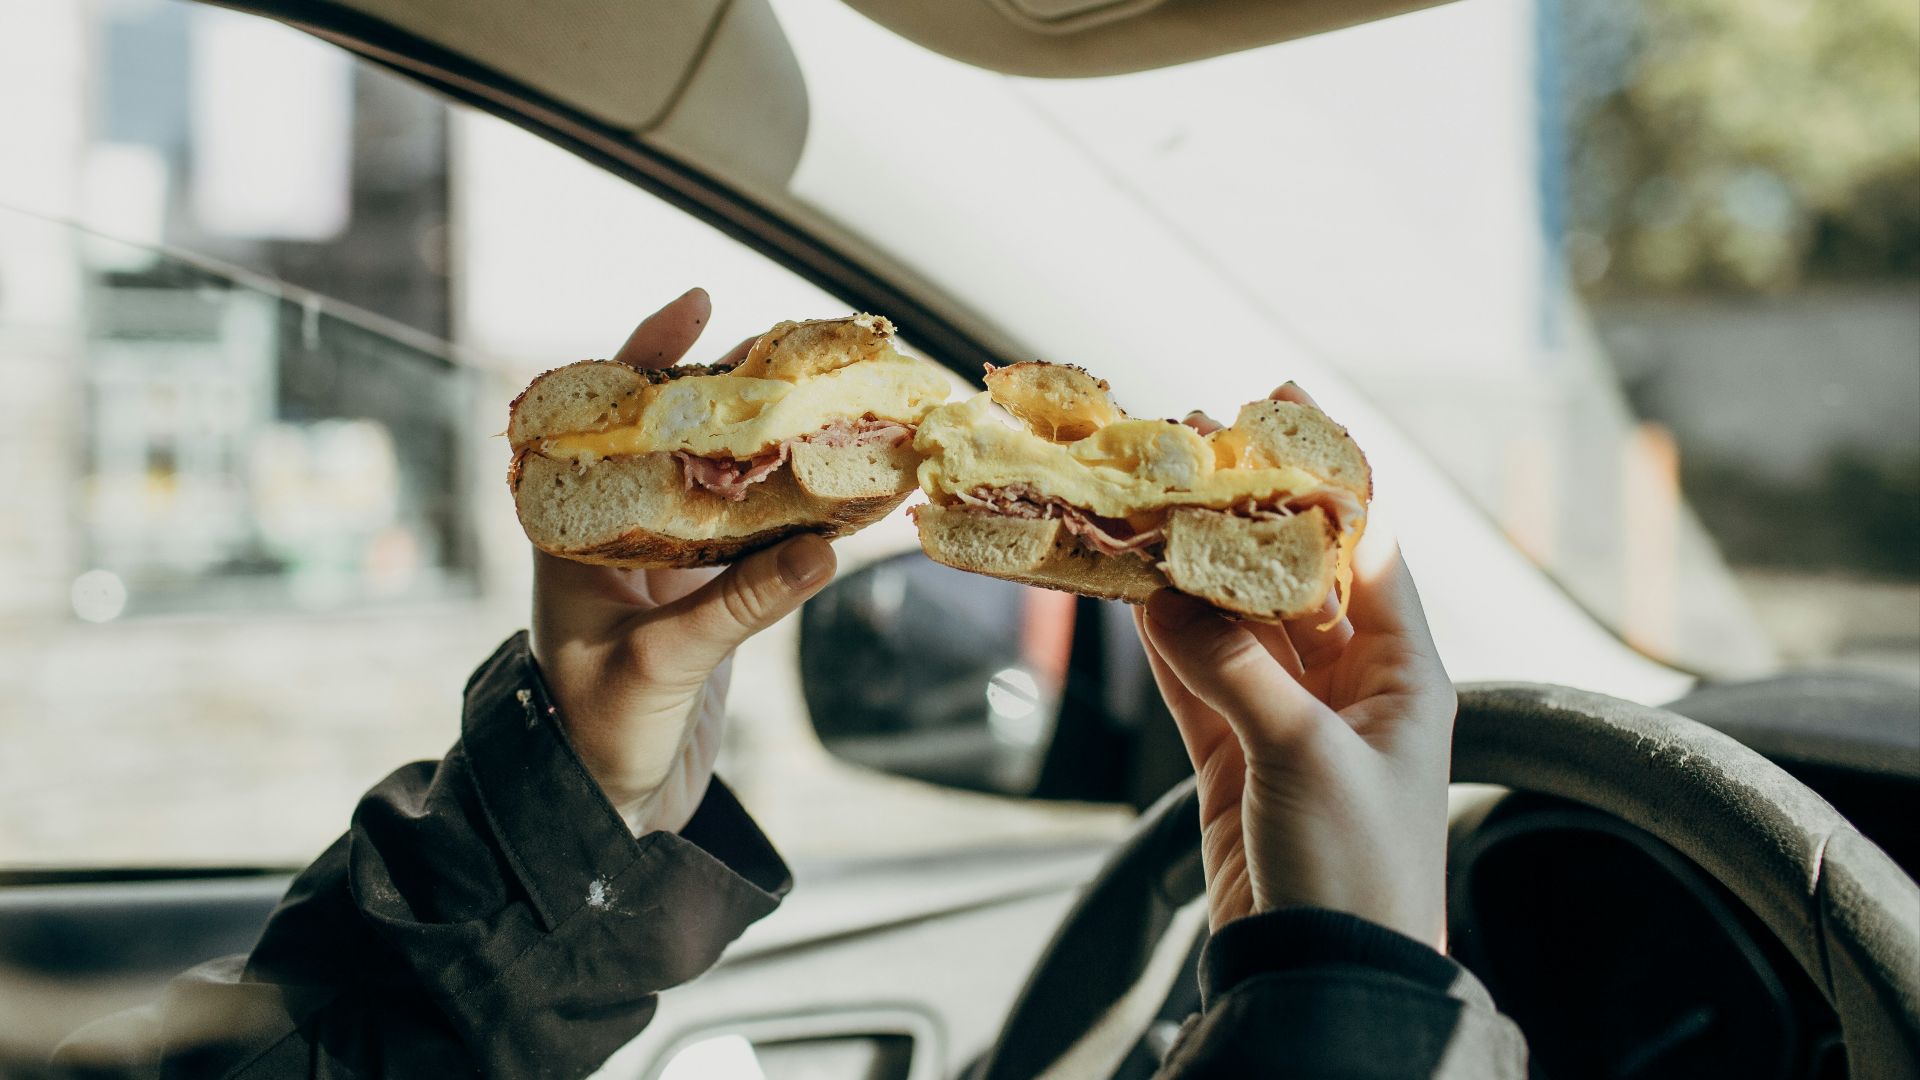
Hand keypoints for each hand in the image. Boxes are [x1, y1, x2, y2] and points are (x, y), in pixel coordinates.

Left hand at [529, 288, 836, 835]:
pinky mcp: (708, 600)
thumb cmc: (596, 734)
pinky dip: (799, 515)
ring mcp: (667, 564)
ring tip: (834, 403)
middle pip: (678, 437)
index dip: (649, 354)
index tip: (698, 301)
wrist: (601, 810)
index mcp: (573, 530)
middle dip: (736, 391)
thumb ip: (740, 606)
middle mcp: (618, 533)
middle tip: (799, 350)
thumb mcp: (662, 664)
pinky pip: (758, 541)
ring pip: (725, 484)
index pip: (606, 418)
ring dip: (775, 450)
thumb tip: (825, 551)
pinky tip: (845, 491)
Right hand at [1141, 385, 1454, 946]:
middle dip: (1241, 516)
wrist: (1326, 980)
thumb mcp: (1304, 757)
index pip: (1366, 548)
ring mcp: (1289, 720)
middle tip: (1189, 450)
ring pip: (1232, 623)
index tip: (1281, 409)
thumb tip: (1163, 594)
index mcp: (1405, 675)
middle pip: (1290, 577)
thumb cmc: (1357, 872)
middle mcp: (1352, 687)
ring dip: (1190, 571)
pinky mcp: (1235, 759)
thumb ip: (1234, 670)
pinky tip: (1132, 588)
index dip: (1324, 477)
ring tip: (1144, 505)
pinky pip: (1196, 678)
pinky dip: (1163, 637)